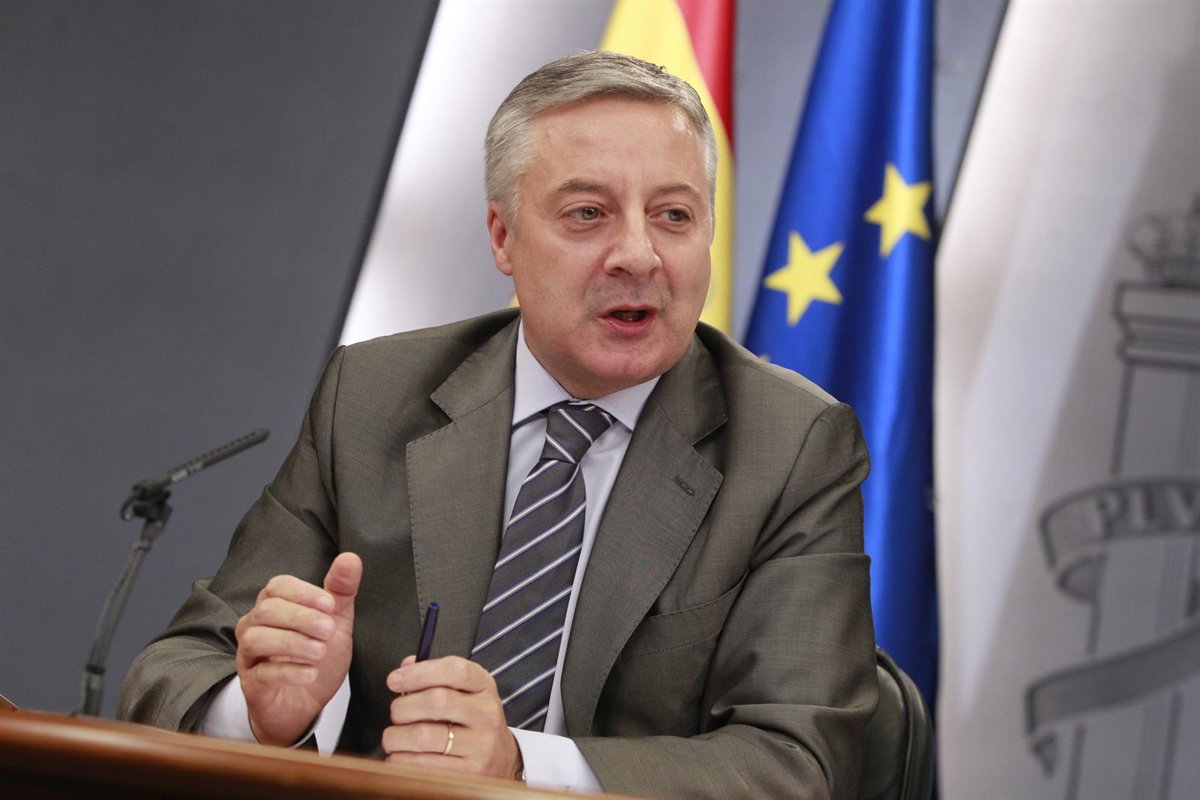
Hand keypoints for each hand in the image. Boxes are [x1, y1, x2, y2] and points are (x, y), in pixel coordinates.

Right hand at [234, 552, 361, 745]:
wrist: (306, 703)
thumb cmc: (317, 655)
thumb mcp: (336, 621)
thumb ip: (341, 590)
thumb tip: (350, 557)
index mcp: (275, 605)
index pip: (278, 586)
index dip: (303, 592)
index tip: (330, 604)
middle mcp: (255, 626)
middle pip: (268, 610)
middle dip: (301, 617)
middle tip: (329, 630)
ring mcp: (249, 656)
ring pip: (258, 639)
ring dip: (293, 643)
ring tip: (320, 651)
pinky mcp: (252, 685)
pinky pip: (262, 674)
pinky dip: (288, 672)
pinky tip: (311, 673)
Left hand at [381, 655, 522, 779]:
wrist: (501, 759)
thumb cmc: (474, 720)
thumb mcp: (465, 690)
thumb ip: (435, 675)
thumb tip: (405, 668)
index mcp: (484, 686)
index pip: (455, 670)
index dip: (420, 672)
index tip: (394, 679)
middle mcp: (486, 714)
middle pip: (436, 701)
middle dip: (403, 706)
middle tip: (396, 712)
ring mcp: (479, 745)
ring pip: (423, 736)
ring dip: (396, 736)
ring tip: (394, 736)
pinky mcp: (467, 773)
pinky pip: (420, 765)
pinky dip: (400, 759)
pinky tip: (402, 754)